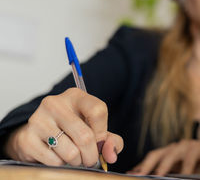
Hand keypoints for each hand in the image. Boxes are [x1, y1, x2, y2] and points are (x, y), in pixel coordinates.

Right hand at [5, 88, 123, 166]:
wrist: (38, 135)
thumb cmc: (72, 129)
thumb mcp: (95, 129)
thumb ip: (111, 140)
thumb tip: (110, 155)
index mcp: (75, 96)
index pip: (98, 111)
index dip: (102, 132)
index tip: (99, 140)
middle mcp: (55, 103)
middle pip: (85, 136)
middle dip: (91, 155)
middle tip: (89, 159)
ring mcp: (38, 119)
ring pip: (70, 152)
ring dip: (77, 161)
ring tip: (74, 157)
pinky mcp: (27, 138)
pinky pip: (54, 161)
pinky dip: (61, 164)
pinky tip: (58, 156)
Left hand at [127, 139, 199, 175]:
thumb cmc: (199, 165)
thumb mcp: (182, 171)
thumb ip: (169, 175)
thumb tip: (152, 178)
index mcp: (168, 153)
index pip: (151, 159)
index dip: (141, 167)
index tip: (130, 176)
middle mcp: (174, 147)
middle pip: (156, 154)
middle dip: (146, 165)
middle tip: (139, 175)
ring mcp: (186, 146)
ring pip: (171, 154)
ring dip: (164, 165)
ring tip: (158, 176)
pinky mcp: (198, 147)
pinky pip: (190, 157)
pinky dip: (186, 167)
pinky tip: (185, 175)